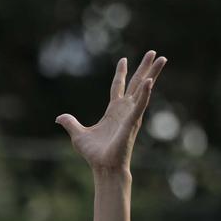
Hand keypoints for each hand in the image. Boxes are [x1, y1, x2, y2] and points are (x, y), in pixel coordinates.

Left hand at [56, 50, 167, 170]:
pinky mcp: (132, 122)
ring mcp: (131, 115)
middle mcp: (124, 110)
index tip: (124, 59)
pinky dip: (145, 94)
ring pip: (144, 89)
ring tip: (162, 58)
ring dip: (152, 74)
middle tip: (154, 53)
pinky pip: (140, 105)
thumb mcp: (77, 134)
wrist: (103, 167)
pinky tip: (149, 82)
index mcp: (113, 111)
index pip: (117, 87)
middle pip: (136, 83)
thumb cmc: (94, 154)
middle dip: (145, 68)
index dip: (121, 73)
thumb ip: (70, 123)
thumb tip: (59, 117)